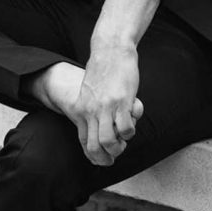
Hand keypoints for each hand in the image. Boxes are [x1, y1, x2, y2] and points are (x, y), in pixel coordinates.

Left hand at [70, 43, 143, 165]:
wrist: (110, 50)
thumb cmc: (102, 71)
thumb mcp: (88, 92)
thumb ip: (89, 109)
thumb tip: (94, 126)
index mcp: (80, 109)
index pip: (84, 141)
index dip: (94, 156)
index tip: (103, 160)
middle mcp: (90, 111)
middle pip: (95, 147)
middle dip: (107, 157)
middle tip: (117, 153)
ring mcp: (105, 107)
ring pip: (109, 142)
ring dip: (120, 146)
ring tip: (124, 139)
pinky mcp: (121, 102)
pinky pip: (126, 129)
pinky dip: (130, 131)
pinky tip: (131, 121)